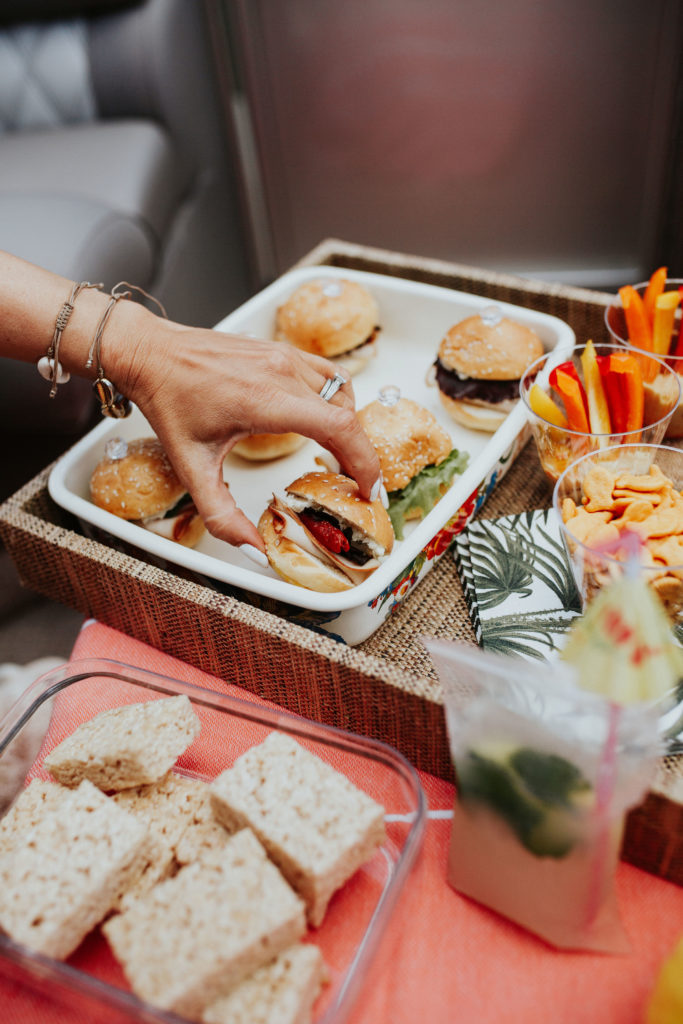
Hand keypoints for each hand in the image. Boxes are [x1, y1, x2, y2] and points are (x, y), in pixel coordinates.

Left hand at [118, 315, 381, 550]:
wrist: (150, 354)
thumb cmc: (169, 404)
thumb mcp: (191, 469)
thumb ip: (222, 516)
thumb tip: (253, 550)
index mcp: (267, 401)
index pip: (340, 428)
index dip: (365, 462)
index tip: (370, 490)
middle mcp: (283, 373)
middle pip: (348, 415)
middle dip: (361, 455)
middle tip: (359, 486)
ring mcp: (285, 356)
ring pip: (343, 392)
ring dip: (349, 427)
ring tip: (341, 458)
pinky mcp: (282, 349)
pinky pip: (328, 375)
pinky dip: (337, 401)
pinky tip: (325, 422)